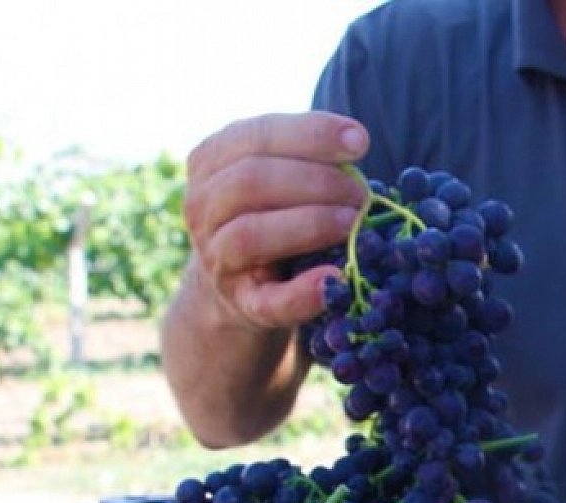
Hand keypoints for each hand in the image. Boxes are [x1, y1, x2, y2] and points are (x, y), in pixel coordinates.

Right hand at [182, 111, 372, 330]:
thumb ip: (303, 157)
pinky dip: (303, 293)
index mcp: (212, 160)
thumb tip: (355, 143)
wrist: (239, 285)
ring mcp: (216, 256)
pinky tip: (335, 278)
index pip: (258, 135)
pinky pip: (269, 301)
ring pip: (251, 234)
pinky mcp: (241, 303)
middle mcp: (203, 205)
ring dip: (310, 225)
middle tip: (361, 194)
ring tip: (354, 224)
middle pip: (252, 180)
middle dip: (317, 182)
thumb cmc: (270, 215)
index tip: (360, 142)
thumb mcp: (275, 176)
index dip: (311, 135)